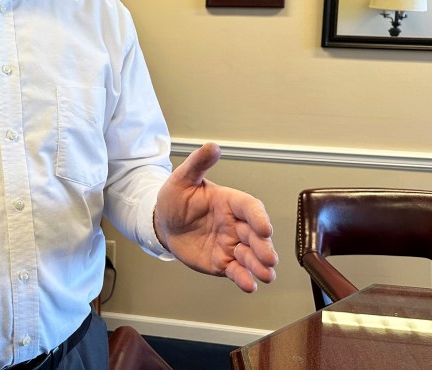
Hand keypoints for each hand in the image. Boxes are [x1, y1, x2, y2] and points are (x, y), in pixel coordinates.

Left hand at [154, 142, 276, 291]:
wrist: (162, 223)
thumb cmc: (174, 198)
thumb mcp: (183, 178)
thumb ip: (198, 163)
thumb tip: (212, 146)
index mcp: (229, 202)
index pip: (249, 207)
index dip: (258, 217)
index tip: (264, 228)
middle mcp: (235, 224)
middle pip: (255, 236)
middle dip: (264, 247)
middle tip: (269, 258)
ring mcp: (230, 244)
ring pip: (250, 256)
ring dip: (259, 266)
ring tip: (266, 275)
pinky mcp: (222, 262)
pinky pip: (236, 271)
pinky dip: (244, 279)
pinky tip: (249, 285)